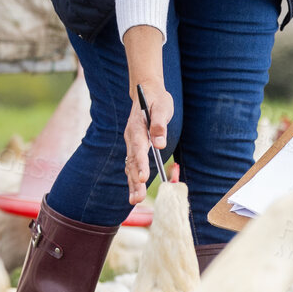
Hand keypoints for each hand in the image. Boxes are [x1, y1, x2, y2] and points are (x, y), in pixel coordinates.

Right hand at [121, 24, 169, 205]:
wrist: (146, 91)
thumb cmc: (157, 99)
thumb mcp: (162, 107)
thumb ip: (160, 124)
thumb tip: (160, 144)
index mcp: (137, 127)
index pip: (138, 148)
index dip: (140, 164)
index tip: (143, 178)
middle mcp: (131, 137)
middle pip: (131, 162)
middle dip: (134, 181)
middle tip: (136, 199)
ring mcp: (131, 142)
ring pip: (130, 165)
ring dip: (131, 183)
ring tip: (134, 201)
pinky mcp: (134, 146)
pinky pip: (132, 164)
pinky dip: (132, 177)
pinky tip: (134, 190)